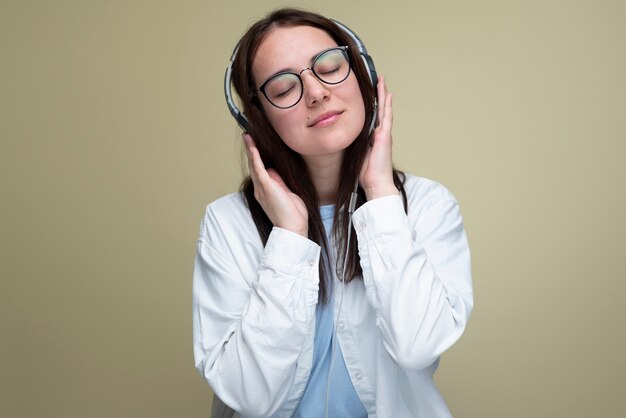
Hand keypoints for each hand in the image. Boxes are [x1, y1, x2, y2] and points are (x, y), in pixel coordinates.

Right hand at [243, 134, 308, 236]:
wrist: (292, 228)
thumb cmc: (293, 214)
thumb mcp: (287, 193)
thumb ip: (279, 182)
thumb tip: (273, 169)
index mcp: (265, 191)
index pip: (260, 171)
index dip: (257, 158)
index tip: (256, 146)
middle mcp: (260, 189)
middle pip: (254, 166)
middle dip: (251, 151)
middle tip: (248, 136)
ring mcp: (262, 188)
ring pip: (254, 165)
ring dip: (251, 149)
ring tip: (248, 136)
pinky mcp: (266, 187)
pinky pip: (258, 168)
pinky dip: (255, 156)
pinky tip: (253, 146)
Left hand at [359, 76, 399, 200]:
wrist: (376, 183)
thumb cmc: (367, 173)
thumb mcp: (356, 154)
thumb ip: (354, 144)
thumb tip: (344, 137)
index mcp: (373, 138)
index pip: (372, 117)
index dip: (372, 105)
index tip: (369, 94)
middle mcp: (380, 133)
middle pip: (380, 110)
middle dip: (379, 95)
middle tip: (378, 81)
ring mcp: (384, 133)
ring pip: (384, 109)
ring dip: (383, 95)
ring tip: (382, 82)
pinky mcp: (385, 135)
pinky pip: (386, 116)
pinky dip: (387, 105)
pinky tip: (388, 94)